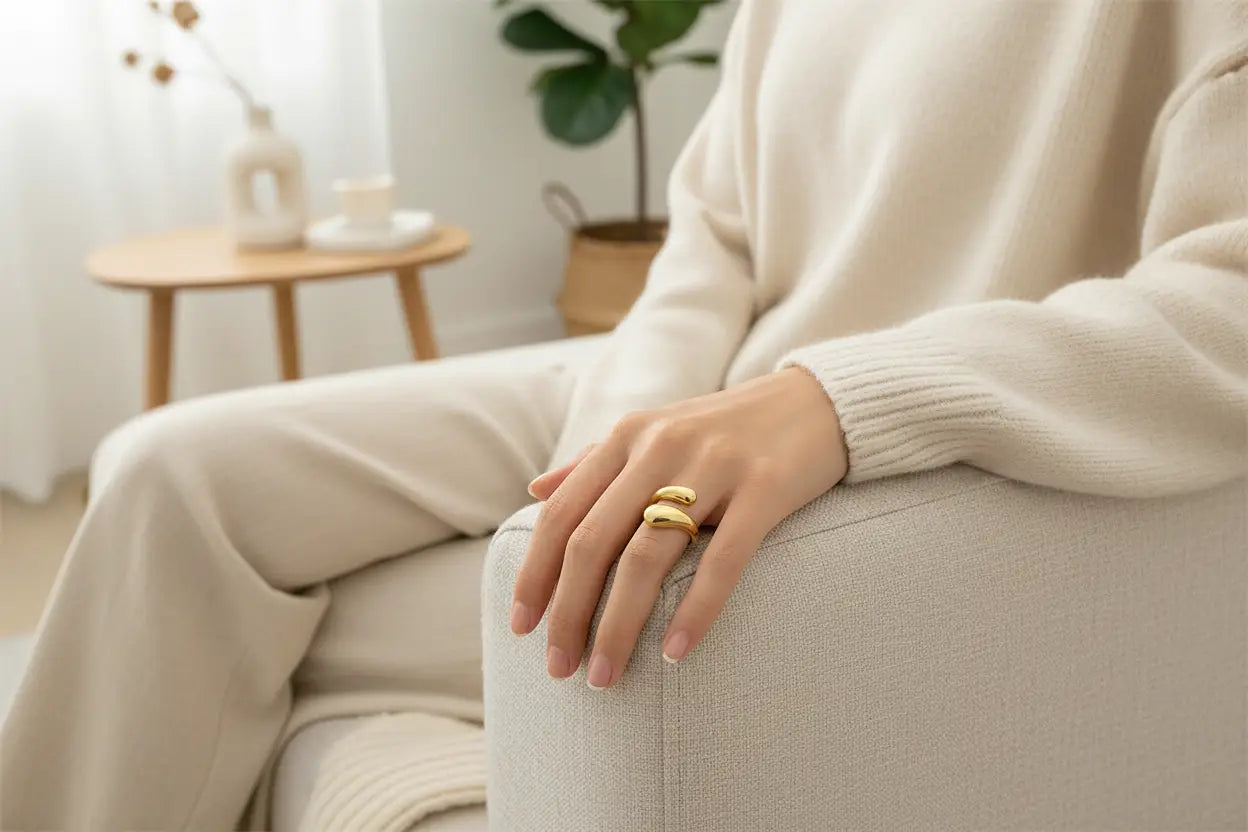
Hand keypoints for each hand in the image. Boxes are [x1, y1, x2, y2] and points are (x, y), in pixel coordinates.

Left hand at [511, 367, 847, 688]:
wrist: (815, 403)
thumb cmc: (725, 429)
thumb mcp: (654, 432)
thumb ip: (595, 462)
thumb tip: (536, 491)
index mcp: (628, 436)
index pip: (563, 513)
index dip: (535, 572)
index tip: (521, 626)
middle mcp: (661, 447)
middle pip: (594, 541)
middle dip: (568, 612)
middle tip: (559, 667)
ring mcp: (714, 466)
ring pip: (647, 557)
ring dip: (618, 625)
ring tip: (606, 675)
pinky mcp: (765, 488)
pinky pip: (723, 560)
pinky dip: (696, 611)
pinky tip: (675, 653)